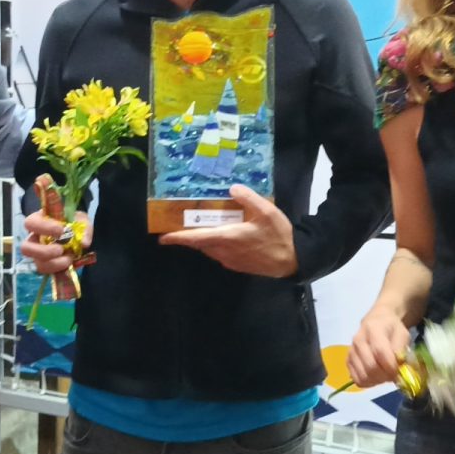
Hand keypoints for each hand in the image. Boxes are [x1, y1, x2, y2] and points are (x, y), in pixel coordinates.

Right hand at [20, 208, 91, 274]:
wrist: (78, 234)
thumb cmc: (73, 222)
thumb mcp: (81, 220)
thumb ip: (84, 229)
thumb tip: (83, 243)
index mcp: (38, 221)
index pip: (30, 223)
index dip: (44, 227)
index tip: (61, 230)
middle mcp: (34, 239)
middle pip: (25, 248)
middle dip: (44, 251)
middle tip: (60, 250)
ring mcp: (38, 254)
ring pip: (37, 264)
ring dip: (54, 264)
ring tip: (69, 258)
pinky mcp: (46, 265)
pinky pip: (47, 272)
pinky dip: (59, 270)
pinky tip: (69, 264)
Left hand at [157, 185, 296, 276]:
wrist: (292, 261)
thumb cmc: (278, 236)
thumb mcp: (267, 211)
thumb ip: (248, 198)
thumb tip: (232, 188)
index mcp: (228, 237)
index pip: (196, 238)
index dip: (178, 238)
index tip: (163, 237)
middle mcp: (224, 251)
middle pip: (200, 243)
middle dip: (188, 235)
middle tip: (179, 225)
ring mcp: (230, 260)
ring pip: (209, 249)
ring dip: (202, 239)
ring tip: (200, 226)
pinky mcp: (237, 265)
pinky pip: (219, 253)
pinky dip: (214, 244)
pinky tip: (222, 234)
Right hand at [347, 308, 412, 387]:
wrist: (377, 322)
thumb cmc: (391, 328)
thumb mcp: (402, 333)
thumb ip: (401, 349)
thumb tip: (397, 365)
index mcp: (372, 329)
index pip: (380, 351)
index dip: (391, 365)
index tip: (400, 371)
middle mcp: (358, 340)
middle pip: (370, 366)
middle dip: (386, 376)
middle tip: (394, 375)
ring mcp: (351, 352)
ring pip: (363, 376)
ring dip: (378, 380)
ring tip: (386, 375)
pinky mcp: (348, 362)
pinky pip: (357, 380)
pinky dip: (369, 383)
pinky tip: (376, 377)